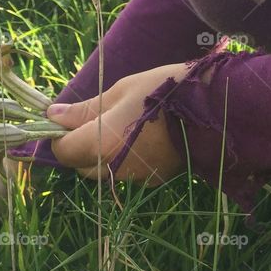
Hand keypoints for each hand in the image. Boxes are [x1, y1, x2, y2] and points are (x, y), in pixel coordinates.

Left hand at [48, 63, 189, 185]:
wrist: (217, 108)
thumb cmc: (165, 90)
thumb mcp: (122, 91)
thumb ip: (85, 109)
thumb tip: (53, 116)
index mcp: (101, 144)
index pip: (62, 151)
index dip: (60, 135)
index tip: (70, 119)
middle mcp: (114, 169)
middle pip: (81, 165)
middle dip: (82, 145)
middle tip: (100, 120)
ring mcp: (136, 178)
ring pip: (104, 171)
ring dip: (105, 154)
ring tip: (126, 127)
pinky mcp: (156, 180)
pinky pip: (128, 174)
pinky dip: (128, 160)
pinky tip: (146, 138)